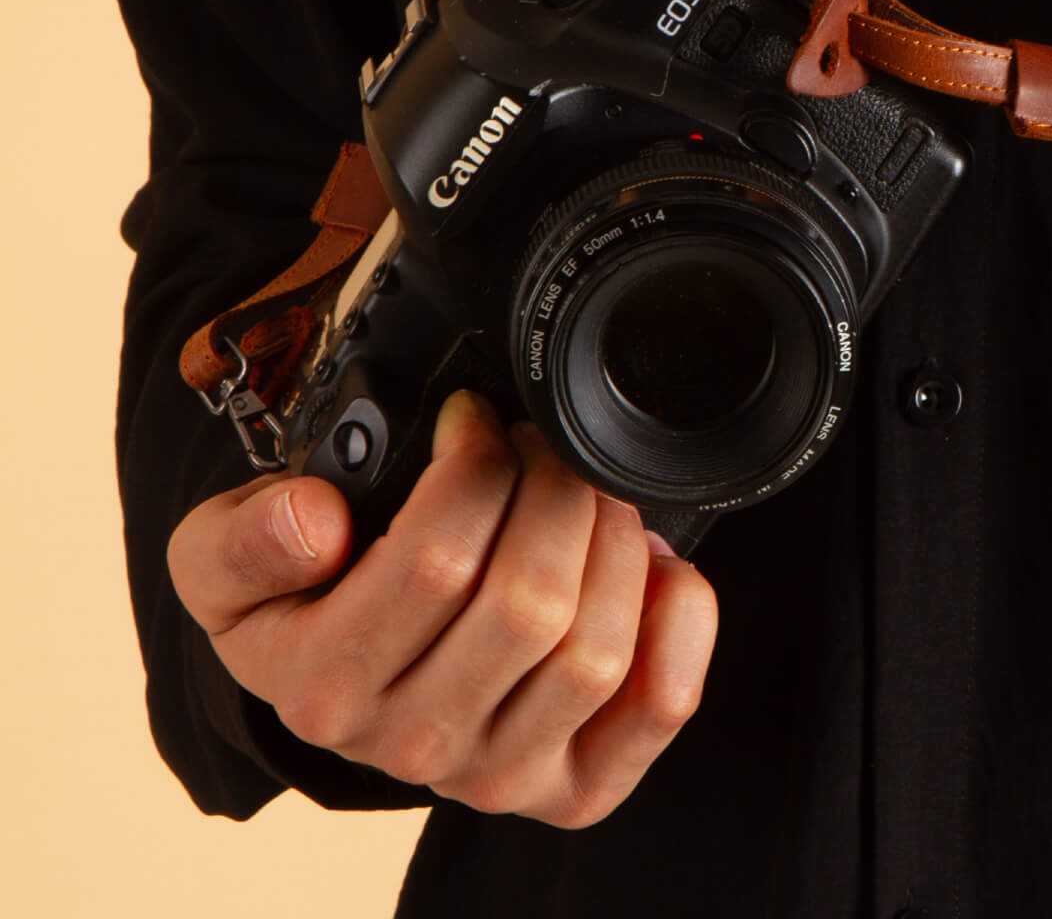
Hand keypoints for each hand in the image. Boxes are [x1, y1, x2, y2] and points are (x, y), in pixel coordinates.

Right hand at [167, 389, 717, 826]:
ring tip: (585, 492)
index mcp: (322, 688)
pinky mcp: (575, 786)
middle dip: (553, 488)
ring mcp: (499, 775)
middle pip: (529, 602)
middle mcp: (411, 746)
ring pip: (594, 648)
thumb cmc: (301, 595)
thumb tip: (313, 521)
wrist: (341, 673)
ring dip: (613, 540)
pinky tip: (650, 564)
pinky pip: (658, 705)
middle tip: (541, 444)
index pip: (435, 562)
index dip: (475, 464)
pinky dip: (676, 619)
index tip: (475, 417)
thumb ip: (243, 536)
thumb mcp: (223, 555)